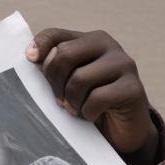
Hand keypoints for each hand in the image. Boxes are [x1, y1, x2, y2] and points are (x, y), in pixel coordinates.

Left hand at [25, 29, 158, 164]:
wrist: (123, 129)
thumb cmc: (90, 101)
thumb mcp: (68, 80)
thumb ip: (52, 65)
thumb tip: (32, 55)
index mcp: (90, 39)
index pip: (55, 35)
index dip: (39, 47)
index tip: (30, 61)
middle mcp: (109, 46)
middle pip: (64, 55)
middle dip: (55, 82)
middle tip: (60, 99)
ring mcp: (124, 65)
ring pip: (79, 79)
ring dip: (72, 101)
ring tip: (76, 109)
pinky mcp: (133, 89)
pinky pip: (97, 99)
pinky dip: (88, 112)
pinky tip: (93, 115)